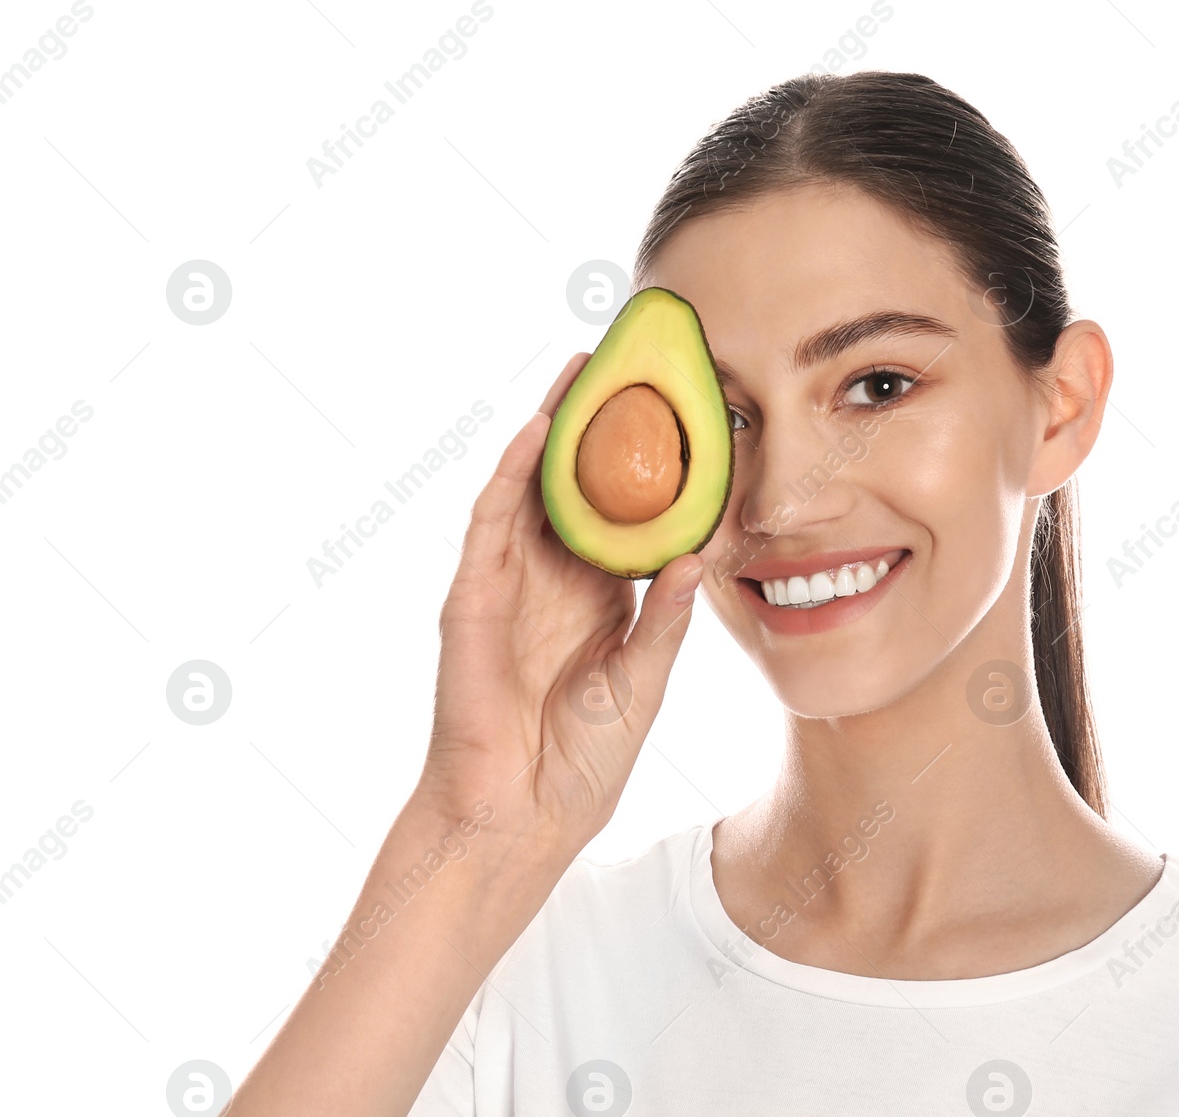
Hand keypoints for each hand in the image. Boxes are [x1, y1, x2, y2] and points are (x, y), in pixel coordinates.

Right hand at [419, 352, 703, 866]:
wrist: (521, 820)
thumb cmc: (581, 762)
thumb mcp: (643, 682)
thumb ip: (666, 620)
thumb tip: (700, 554)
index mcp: (596, 598)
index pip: (619, 512)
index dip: (642, 465)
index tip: (676, 413)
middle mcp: (551, 581)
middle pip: (571, 485)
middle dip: (593, 426)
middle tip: (625, 363)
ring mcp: (507, 586)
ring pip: (527, 489)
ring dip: (548, 428)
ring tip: (578, 370)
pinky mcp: (472, 600)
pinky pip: (489, 526)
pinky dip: (510, 476)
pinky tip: (534, 432)